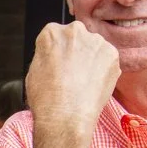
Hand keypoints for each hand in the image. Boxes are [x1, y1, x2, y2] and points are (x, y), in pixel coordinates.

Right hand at [25, 22, 119, 147]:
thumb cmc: (47, 98)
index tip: (58, 62)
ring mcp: (96, 41)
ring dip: (90, 59)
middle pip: (77, 37)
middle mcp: (75, 31)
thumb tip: (55, 55)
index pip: (56, 35)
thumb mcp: (34, 70)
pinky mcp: (112, 54)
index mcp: (51, 32)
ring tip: (83, 81)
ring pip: (94, 47)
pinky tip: (93, 84)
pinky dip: (103, 69)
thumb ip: (47, 54)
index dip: (57, 51)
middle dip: (75, 51)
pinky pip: (107, 59)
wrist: (66, 116)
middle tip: (71, 73)